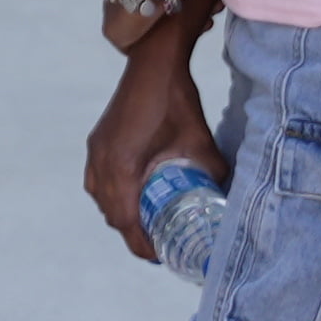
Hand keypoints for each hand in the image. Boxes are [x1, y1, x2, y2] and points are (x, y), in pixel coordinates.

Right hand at [85, 44, 215, 257]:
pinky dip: (112, 196)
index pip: (127, 222)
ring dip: (121, 215)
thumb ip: (213, 174)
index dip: (142, 245)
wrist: (152, 63)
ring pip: (102, 199)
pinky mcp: (96, 143)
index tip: (160, 257)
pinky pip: (97, 181)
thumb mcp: (200, 143)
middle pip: (112, 215)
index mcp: (122, 168)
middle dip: (133, 234)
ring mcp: (95, 152)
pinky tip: (130, 196)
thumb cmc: (176, 100)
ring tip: (145, 224)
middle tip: (159, 244)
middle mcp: (102, 164)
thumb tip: (226, 198)